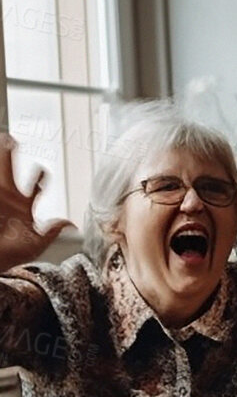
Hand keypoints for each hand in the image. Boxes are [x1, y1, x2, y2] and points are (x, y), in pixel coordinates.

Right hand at [0, 136, 71, 271]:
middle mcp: (7, 199)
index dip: (39, 176)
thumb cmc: (7, 256)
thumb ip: (51, 233)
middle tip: (11, 140)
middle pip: (9, 170)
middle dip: (9, 154)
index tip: (41, 169)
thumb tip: (70, 223)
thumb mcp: (34, 246)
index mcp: (23, 207)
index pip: (34, 186)